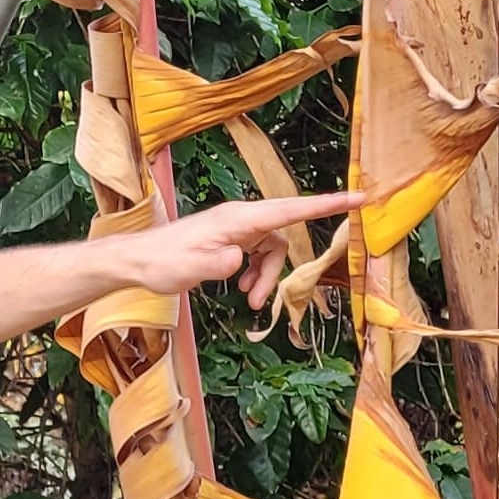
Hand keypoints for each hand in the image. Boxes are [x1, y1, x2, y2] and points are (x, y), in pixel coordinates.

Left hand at [123, 191, 362, 315]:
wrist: (139, 261)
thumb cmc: (163, 261)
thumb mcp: (188, 268)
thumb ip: (217, 263)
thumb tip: (240, 259)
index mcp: (239, 218)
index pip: (291, 208)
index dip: (327, 205)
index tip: (358, 198)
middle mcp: (242, 218)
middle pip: (282, 238)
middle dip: (276, 269)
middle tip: (258, 300)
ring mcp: (237, 228)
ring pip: (272, 250)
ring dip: (265, 276)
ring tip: (247, 299)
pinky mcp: (232, 240)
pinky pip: (259, 254)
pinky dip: (256, 273)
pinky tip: (241, 288)